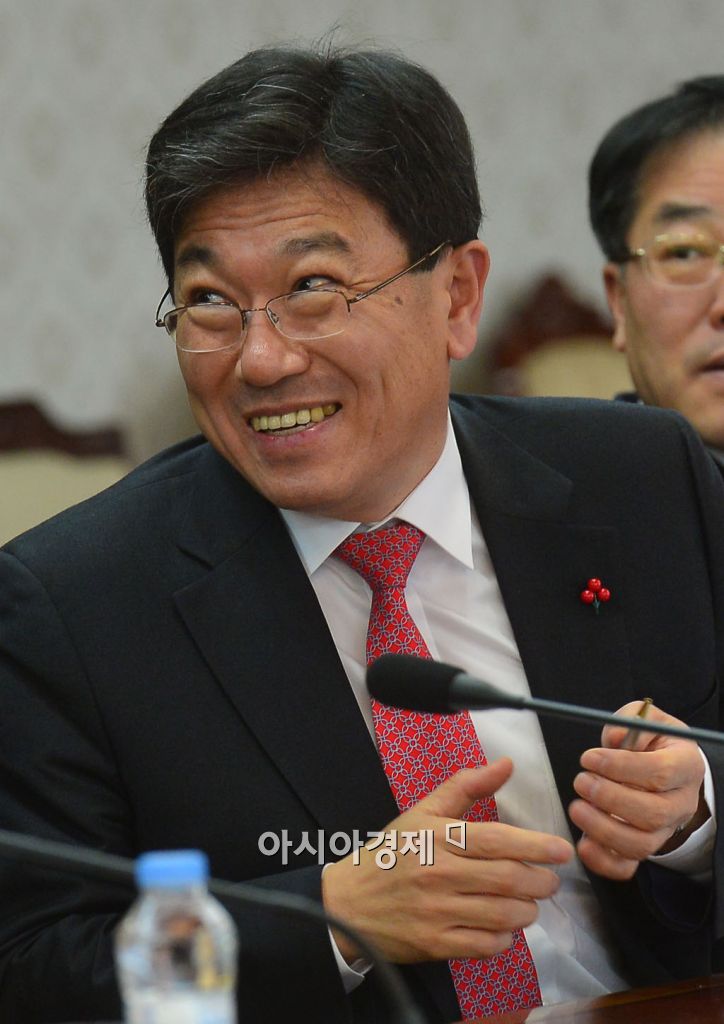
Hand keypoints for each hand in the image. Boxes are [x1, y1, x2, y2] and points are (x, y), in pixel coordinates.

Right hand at [322, 758, 572, 963]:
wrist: (348, 900)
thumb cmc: (392, 852)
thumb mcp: (424, 811)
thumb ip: (466, 786)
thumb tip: (505, 765)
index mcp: (438, 836)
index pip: (497, 840)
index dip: (535, 845)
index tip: (562, 850)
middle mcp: (439, 873)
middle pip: (507, 879)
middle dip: (539, 881)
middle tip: (549, 880)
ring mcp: (436, 911)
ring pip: (502, 914)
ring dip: (526, 911)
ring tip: (528, 903)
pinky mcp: (434, 943)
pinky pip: (485, 945)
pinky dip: (504, 939)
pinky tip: (503, 928)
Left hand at [569, 701, 707, 880]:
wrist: (663, 768)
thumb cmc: (651, 742)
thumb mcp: (647, 719)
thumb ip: (631, 721)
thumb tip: (616, 738)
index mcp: (686, 766)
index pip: (661, 773)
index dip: (622, 767)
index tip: (590, 758)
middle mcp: (680, 803)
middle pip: (653, 814)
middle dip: (611, 799)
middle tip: (581, 781)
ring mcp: (664, 830)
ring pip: (641, 844)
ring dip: (603, 829)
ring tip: (577, 808)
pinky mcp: (643, 847)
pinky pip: (627, 867)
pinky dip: (603, 861)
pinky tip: (583, 844)